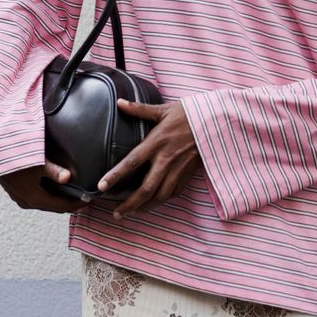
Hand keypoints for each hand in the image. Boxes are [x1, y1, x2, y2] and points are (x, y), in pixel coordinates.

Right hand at [0, 157, 88, 213]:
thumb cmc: (17, 158)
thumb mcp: (37, 163)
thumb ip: (54, 171)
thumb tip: (69, 177)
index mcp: (35, 198)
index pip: (62, 207)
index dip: (77, 204)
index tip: (91, 199)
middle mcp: (28, 202)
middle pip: (55, 207)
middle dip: (71, 203)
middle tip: (86, 196)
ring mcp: (22, 199)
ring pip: (46, 203)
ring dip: (60, 199)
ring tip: (75, 191)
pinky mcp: (18, 193)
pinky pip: (39, 199)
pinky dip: (51, 195)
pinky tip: (58, 187)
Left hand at [97, 99, 201, 219]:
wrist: (214, 121)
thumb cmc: (188, 114)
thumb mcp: (163, 110)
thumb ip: (139, 109)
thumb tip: (119, 103)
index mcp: (157, 142)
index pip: (132, 162)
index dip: (115, 176)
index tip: (101, 187)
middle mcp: (166, 159)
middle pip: (145, 189)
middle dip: (129, 205)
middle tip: (116, 214)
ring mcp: (178, 169)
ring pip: (159, 196)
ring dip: (144, 207)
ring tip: (132, 212)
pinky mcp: (188, 174)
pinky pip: (173, 193)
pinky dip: (162, 200)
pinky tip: (154, 202)